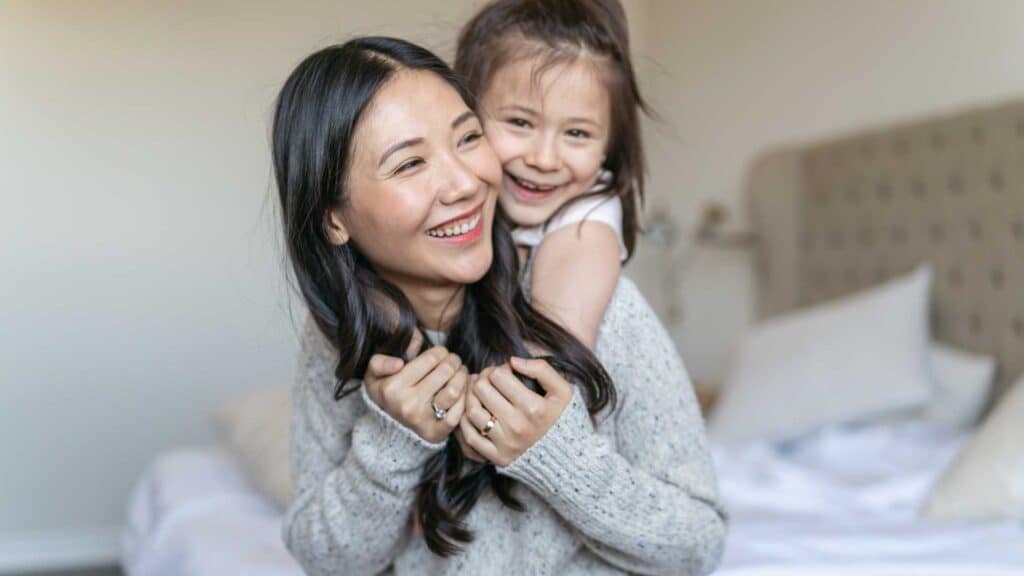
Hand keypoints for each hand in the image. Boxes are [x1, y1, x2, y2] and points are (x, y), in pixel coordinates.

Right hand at [364, 345, 467, 443]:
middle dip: (454, 361)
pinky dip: (463, 399)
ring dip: (462, 377)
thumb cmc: (385, 393)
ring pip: (454, 391)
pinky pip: (457, 414)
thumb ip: (380, 362)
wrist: (386, 428)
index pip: (431, 358)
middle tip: (454, 360)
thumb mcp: (373, 375)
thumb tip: (399, 363)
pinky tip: (462, 391)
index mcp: (393, 387)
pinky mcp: (435, 433)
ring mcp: (422, 421)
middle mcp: (407, 404)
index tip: (442, 352)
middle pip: (445, 371)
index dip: (441, 351)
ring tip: (460, 372)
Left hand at [458, 357, 573, 466]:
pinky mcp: (497, 457)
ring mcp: (505, 443)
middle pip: (482, 390)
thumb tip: (513, 360)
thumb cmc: (561, 417)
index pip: (499, 375)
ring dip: (471, 396)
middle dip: (483, 378)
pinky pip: (470, 436)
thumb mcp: (563, 390)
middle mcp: (517, 426)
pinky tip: (474, 411)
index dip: (499, 368)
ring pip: (472, 411)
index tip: (505, 373)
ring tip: (479, 392)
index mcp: (533, 408)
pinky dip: (466, 421)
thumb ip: (542, 369)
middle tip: (489, 380)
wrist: (567, 455)